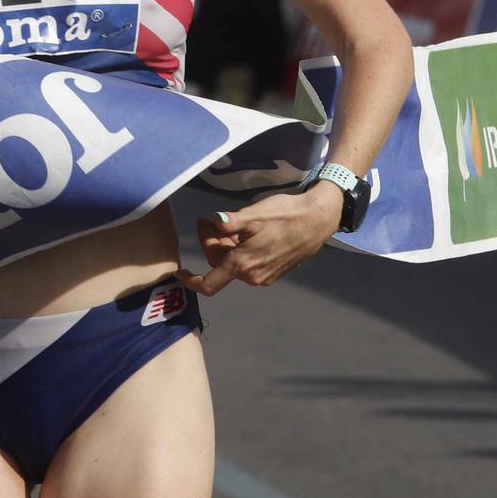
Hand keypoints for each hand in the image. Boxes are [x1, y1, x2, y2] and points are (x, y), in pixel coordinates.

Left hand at [175, 184, 339, 296]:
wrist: (318, 219)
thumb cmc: (285, 215)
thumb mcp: (255, 214)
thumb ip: (231, 222)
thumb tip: (214, 221)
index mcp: (243, 265)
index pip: (209, 283)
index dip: (191, 281)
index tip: (179, 272)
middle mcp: (252, 276)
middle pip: (220, 265)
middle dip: (211, 243)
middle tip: (209, 221)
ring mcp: (264, 276)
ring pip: (234, 264)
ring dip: (225, 246)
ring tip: (226, 224)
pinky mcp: (274, 271)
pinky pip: (248, 264)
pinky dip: (240, 250)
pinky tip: (243, 233)